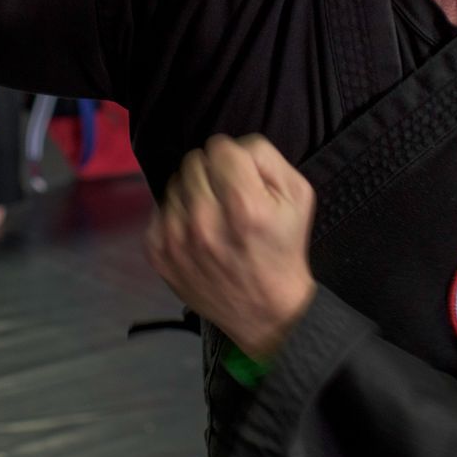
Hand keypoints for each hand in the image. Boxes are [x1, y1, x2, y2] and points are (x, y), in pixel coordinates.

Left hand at [147, 135, 316, 361]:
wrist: (265, 311)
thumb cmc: (283, 248)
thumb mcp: (298, 195)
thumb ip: (266, 156)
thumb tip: (233, 145)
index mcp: (242, 204)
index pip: (218, 147)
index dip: (233, 158)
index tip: (240, 176)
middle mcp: (204, 219)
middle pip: (193, 162)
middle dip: (211, 173)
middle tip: (227, 197)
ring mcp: (175, 238)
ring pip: (174, 184)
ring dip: (192, 194)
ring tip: (212, 217)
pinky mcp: (157, 253)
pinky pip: (159, 209)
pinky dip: (176, 216)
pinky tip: (196, 233)